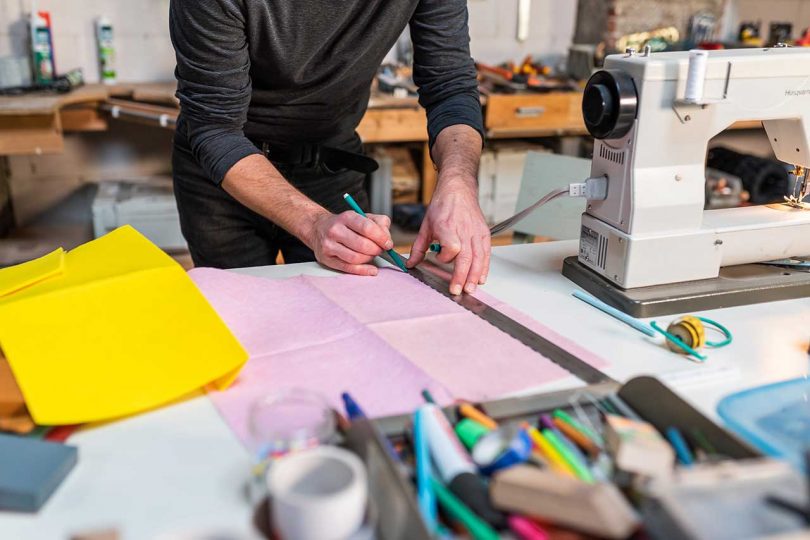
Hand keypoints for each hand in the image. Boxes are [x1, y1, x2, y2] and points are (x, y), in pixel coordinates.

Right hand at [308, 211, 392, 275]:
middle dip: (376, 250)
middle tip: (380, 250)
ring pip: (356, 258)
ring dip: (369, 259)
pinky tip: (371, 269)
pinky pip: (348, 267)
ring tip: (371, 255)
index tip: (388, 244)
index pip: (367, 228)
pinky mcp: (326, 258)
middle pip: (362, 245)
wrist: (318, 228)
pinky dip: (362, 271)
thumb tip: (387, 238)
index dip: (381, 238)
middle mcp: (335, 230)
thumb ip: (379, 223)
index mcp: (346, 217)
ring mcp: (329, 245)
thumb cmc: (344, 224)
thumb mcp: (362, 216)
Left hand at [407, 179, 490, 294]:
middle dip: (462, 276)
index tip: (439, 257)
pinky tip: (481, 278)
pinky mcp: (484, 233)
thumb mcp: (426, 226)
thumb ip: (418, 248)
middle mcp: (464, 230)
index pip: (452, 247)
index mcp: (447, 227)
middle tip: (457, 291)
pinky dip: (485, 267)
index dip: (446, 257)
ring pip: (479, 257)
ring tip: (470, 289)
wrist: (458, 190)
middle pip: (466, 257)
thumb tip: (410, 263)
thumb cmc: (442, 205)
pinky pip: (486, 253)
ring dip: (475, 275)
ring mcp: (476, 232)